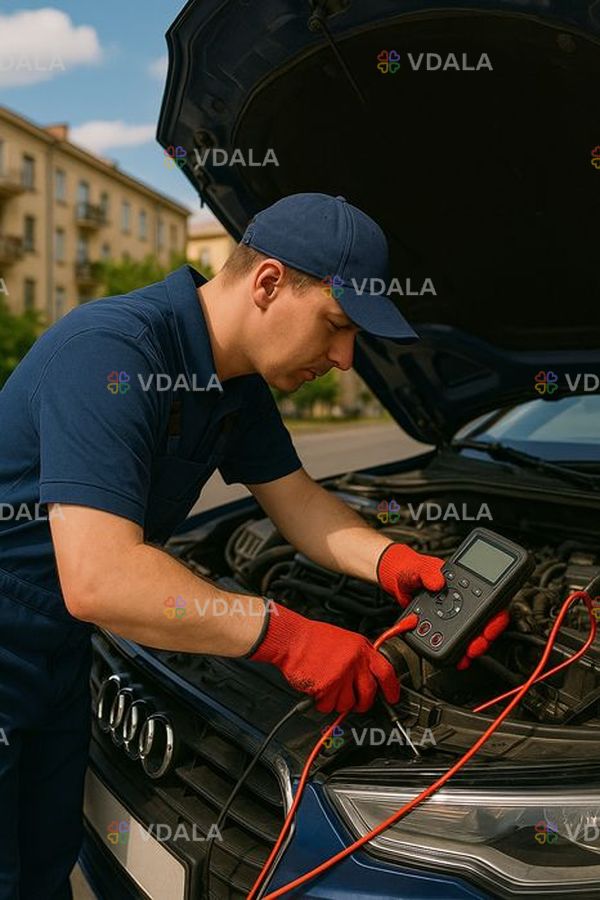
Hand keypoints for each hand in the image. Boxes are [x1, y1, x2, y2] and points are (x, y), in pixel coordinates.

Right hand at [247, 602, 399, 713]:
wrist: (292, 639)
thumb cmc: (314, 639)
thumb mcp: (346, 640)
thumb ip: (360, 658)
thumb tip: (370, 676)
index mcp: (362, 649)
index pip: (386, 672)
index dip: (392, 689)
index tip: (392, 698)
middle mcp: (354, 663)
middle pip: (368, 695)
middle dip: (362, 704)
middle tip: (355, 703)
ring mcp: (341, 676)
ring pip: (347, 704)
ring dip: (337, 702)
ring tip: (328, 687)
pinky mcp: (326, 688)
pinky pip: (328, 706)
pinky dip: (322, 703)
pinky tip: (317, 688)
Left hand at [376, 543, 508, 669]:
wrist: (399, 581)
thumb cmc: (414, 570)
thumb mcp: (421, 568)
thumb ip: (428, 572)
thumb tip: (437, 583)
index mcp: (466, 585)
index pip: (491, 602)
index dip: (495, 618)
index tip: (488, 630)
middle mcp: (465, 603)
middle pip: (484, 624)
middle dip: (483, 640)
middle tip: (473, 649)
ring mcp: (455, 616)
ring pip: (472, 636)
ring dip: (470, 649)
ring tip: (463, 658)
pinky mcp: (443, 627)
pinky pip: (454, 641)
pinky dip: (455, 651)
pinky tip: (453, 657)